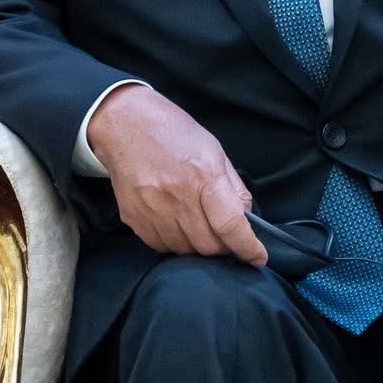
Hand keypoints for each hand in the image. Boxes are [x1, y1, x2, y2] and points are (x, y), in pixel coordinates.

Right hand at [87, 84, 266, 266]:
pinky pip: (161, 246)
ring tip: (196, 223)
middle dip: (223, 247)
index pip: (230, 224)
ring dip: (198, 245)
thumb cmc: (174, 133)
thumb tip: (246, 220)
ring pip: (185, 250)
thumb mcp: (214, 150)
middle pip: (208, 245)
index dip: (247, 247)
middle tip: (224, 236)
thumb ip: (233, 187)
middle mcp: (177, 195)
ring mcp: (151, 209)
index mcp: (203, 174)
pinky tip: (175, 223)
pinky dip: (175, 242)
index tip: (257, 258)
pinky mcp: (133, 217)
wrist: (125, 124)